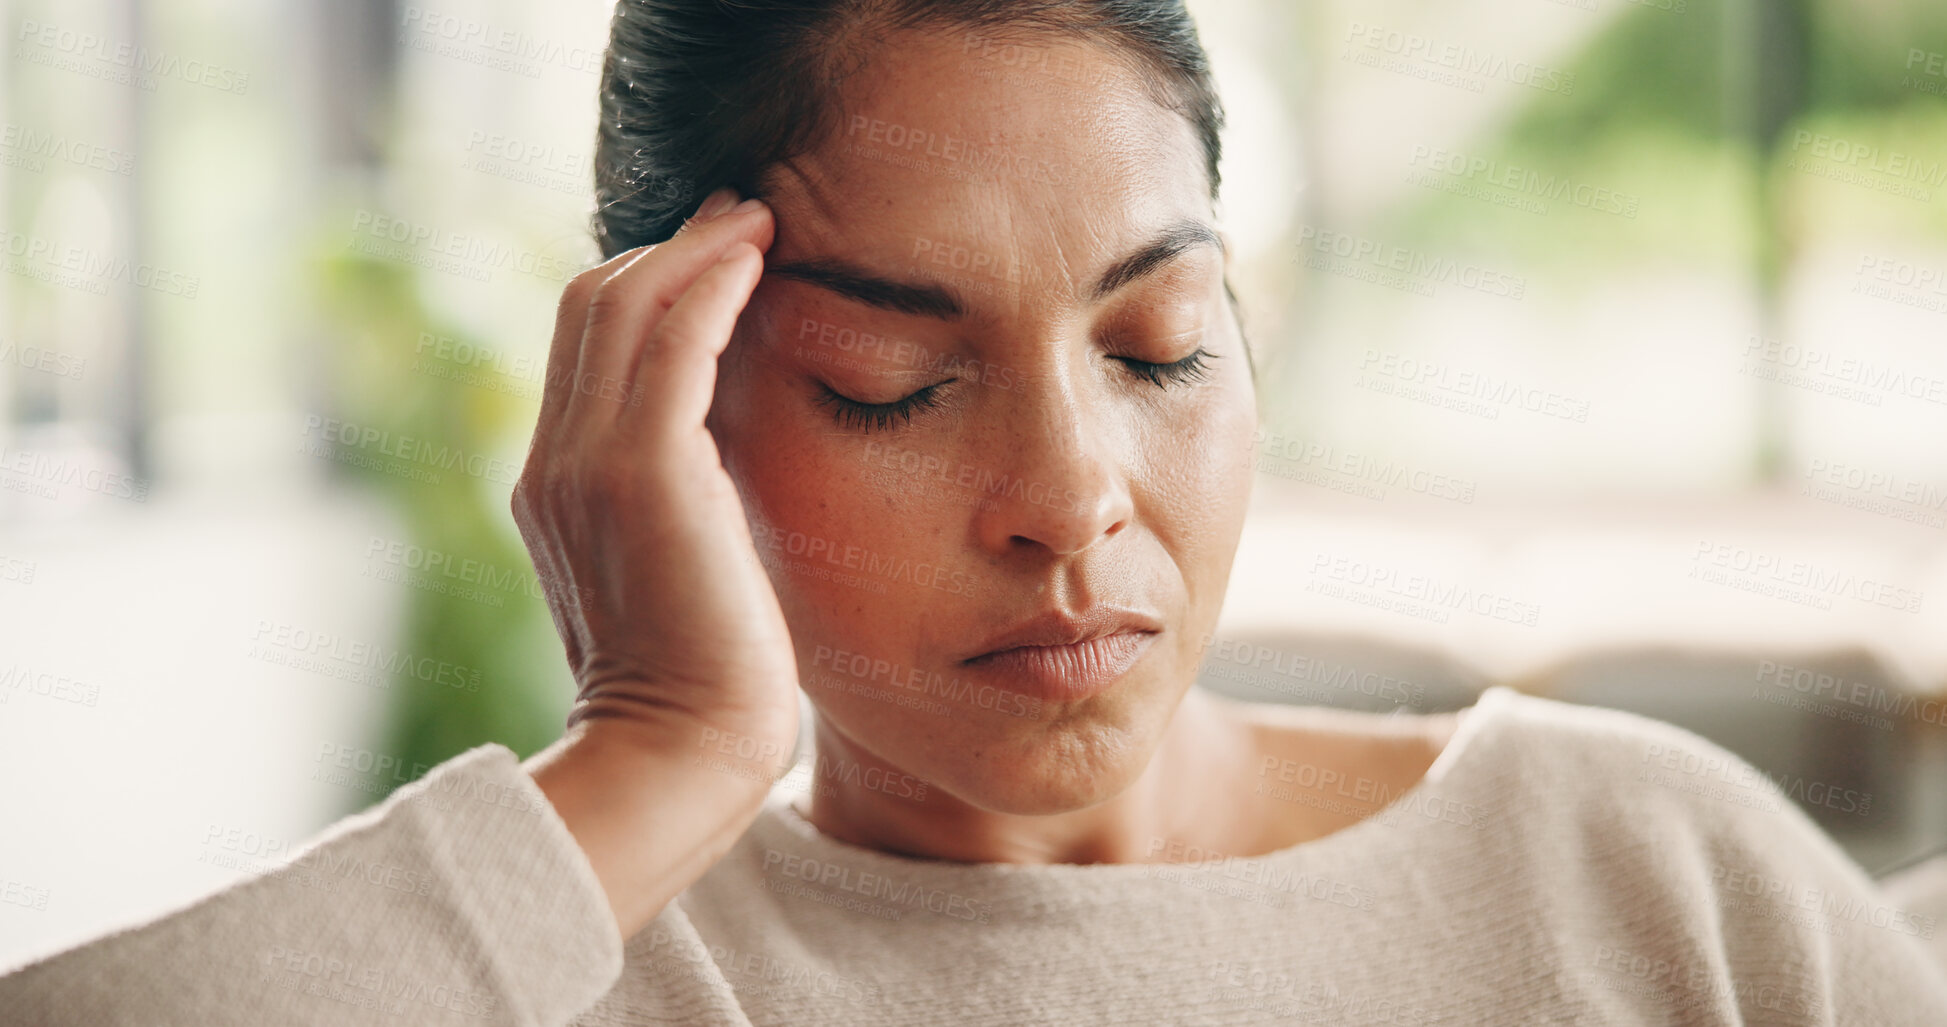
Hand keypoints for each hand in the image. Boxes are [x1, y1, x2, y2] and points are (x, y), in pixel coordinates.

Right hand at [514, 184, 800, 807]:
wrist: (678, 754)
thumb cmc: (700, 684)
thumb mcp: (676, 575)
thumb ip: (679, 506)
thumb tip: (724, 462)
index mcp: (555, 485)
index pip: (585, 348)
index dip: (648, 286)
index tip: (717, 258)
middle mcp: (554, 461)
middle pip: (592, 304)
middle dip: (669, 249)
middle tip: (742, 217)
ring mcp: (588, 462)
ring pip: (624, 304)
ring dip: (697, 249)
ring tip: (760, 220)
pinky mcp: (643, 471)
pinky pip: (672, 339)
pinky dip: (713, 284)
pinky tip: (759, 259)